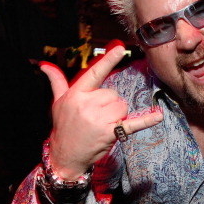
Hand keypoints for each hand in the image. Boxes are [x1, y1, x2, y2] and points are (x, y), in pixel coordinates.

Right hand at [40, 41, 162, 179]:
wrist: (65, 155)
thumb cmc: (64, 126)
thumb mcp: (57, 102)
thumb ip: (56, 82)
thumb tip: (44, 65)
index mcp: (76, 94)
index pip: (95, 73)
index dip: (108, 60)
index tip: (120, 48)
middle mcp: (88, 105)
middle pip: (113, 94)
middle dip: (109, 104)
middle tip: (96, 116)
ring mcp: (99, 119)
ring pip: (122, 106)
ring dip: (117, 115)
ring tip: (102, 124)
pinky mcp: (110, 132)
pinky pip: (133, 123)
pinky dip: (147, 120)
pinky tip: (159, 115)